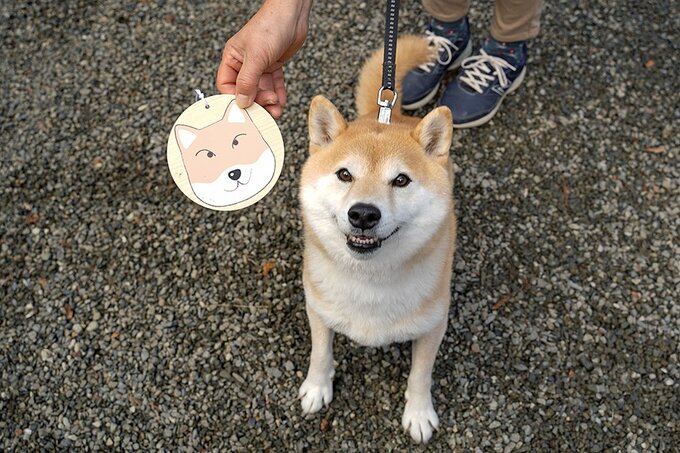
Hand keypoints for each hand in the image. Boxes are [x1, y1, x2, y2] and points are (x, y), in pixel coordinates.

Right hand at [216, 0, 311, 117]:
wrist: (292, 15)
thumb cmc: (270, 27)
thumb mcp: (256, 57)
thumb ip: (248, 81)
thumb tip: (241, 101)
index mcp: (232, 58)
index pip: (227, 85)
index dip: (235, 98)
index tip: (246, 108)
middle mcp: (244, 63)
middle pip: (246, 90)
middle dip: (256, 102)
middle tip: (266, 111)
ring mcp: (259, 65)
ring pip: (261, 90)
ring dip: (269, 102)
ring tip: (277, 110)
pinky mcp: (273, 65)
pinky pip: (273, 84)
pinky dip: (278, 94)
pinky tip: (281, 102)